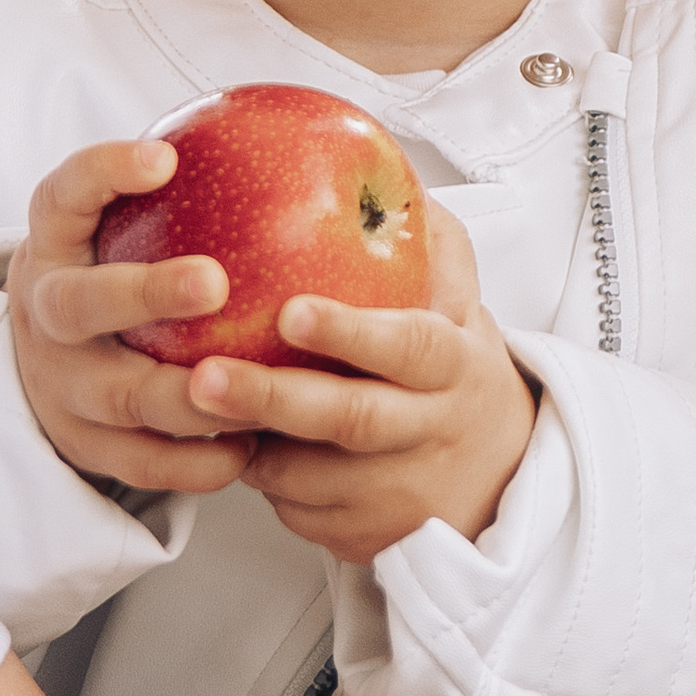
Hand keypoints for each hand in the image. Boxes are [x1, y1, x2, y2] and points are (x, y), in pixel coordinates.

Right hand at [5, 138, 261, 499]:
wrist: (49, 355)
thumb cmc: (116, 266)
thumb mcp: (125, 220)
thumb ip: (192, 183)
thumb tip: (319, 131)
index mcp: (55, 243)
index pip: (63, 194)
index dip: (104, 174)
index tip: (165, 158)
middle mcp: (46, 313)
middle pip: (81, 305)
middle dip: (145, 293)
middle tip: (215, 281)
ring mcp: (60, 385)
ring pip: (118, 396)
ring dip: (187, 395)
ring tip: (255, 384)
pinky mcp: (84, 445)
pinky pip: (140, 463)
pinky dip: (195, 460)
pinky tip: (250, 446)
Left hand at [182, 192, 539, 563]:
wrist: (498, 478)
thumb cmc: (454, 368)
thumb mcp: (460, 299)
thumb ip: (423, 234)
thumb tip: (376, 157)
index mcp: (452, 366)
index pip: (408, 348)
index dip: (352, 333)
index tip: (291, 311)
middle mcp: (427, 432)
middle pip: (349, 421)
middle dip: (271, 399)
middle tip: (203, 376)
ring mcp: (394, 494)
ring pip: (305, 474)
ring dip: (249, 442)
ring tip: (197, 405)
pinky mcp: (361, 538)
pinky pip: (291, 508)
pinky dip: (258, 476)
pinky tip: (233, 444)